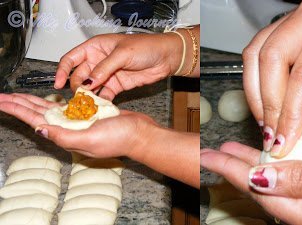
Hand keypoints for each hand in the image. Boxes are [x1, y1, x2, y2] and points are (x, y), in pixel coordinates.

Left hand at [0, 93, 198, 187]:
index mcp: (66, 135)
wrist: (140, 134)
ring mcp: (79, 121)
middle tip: (3, 96)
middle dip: (19, 105)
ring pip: (50, 109)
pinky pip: (68, 105)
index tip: (2, 102)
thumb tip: (39, 129)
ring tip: (18, 96)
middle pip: (38, 114)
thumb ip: (64, 135)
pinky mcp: (89, 114)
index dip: (17, 110)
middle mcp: (69, 129)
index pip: (35, 120)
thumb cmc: (120, 138)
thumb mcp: (89, 139)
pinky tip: (48, 97)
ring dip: (33, 101)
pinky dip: (56, 100)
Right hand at [54, 32, 182, 99]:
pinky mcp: (117, 85)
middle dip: (77, 86)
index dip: (62, 71)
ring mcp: (107, 74)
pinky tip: (99, 107)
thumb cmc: (146, 47)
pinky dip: (101, 101)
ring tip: (86, 106)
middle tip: (79, 97)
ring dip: (88, 96)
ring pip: (91, 87)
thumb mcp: (122, 54)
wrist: (166, 57)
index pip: (71, 59)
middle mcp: (98, 61)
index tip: (57, 84)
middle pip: (79, 76)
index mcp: (96, 47)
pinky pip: (104, 94)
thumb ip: (104, 69)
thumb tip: (87, 82)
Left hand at [201, 142, 301, 224]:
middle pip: (265, 188)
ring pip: (279, 184)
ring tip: (234, 151)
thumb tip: (262, 177)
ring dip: (255, 165)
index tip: (208, 157)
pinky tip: (272, 160)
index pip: (261, 190)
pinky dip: (280, 167)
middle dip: (237, 168)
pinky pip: (297, 183)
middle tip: (214, 151)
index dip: (232, 171)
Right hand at [242, 0, 301, 157]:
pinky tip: (264, 105)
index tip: (284, 140)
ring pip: (256, 55)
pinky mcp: (277, 29)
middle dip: (269, 103)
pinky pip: (253, 55)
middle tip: (272, 134)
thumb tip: (296, 138)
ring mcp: (291, 19)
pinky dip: (254, 84)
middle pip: (273, 58)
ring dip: (256, 95)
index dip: (291, 111)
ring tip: (267, 122)